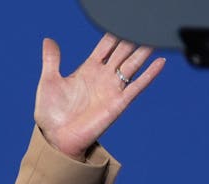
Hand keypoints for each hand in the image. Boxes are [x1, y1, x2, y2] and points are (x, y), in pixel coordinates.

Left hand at [34, 33, 164, 159]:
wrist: (55, 138)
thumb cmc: (51, 113)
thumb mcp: (48, 82)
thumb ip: (51, 60)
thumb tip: (48, 40)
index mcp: (88, 69)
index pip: (106, 46)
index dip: (114, 33)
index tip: (121, 21)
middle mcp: (103, 77)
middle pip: (123, 51)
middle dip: (132, 39)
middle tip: (142, 24)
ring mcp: (112, 89)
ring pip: (132, 64)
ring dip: (144, 51)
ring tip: (155, 37)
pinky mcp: (118, 103)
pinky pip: (137, 86)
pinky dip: (149, 74)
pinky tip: (160, 62)